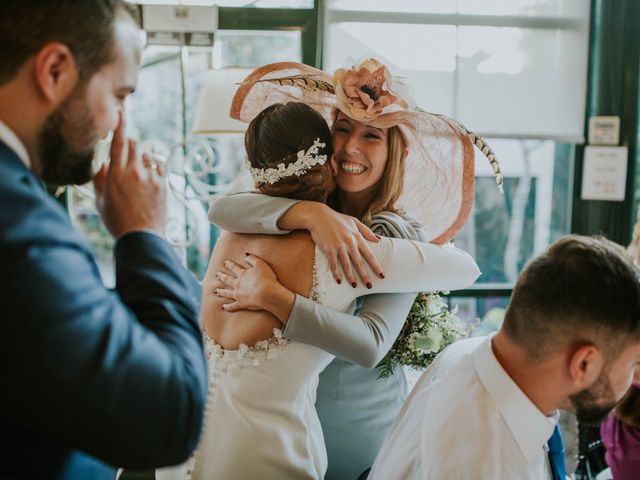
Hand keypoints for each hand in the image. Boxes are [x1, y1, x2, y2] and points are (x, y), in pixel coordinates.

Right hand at [93, 112, 166, 237]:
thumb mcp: (100, 201)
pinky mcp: (163, 184)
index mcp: (115, 174)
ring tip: (138, 176)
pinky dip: (155, 168)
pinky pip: (160, 167)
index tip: (122, 112)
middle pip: (135, 145)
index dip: (120, 125)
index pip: (118, 142)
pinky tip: (151, 179)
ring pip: (148, 156)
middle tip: (128, 155)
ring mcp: (151, 177)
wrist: (142, 236)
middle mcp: (134, 171)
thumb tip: (102, 165)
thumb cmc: (118, 222)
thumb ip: (100, 180)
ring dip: (143, 159)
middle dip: (131, 145)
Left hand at [215, 254, 280, 311]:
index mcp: (243, 274)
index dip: (230, 264)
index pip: (234, 268)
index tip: (225, 262)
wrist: (267, 294)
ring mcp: (238, 294)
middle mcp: (238, 284)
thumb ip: (252, 259)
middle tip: (217, 275)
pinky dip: (228, 307)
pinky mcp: (241, 304)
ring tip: (216, 291)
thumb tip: (245, 255)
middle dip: (222, 276)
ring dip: (221, 291)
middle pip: (228, 279)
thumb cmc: (266, 278)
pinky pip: (232, 306)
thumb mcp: (260, 264)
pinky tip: (224, 307)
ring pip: (227, 292)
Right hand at [305, 204, 383, 287]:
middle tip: (370, 286)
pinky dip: (336, 273)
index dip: (376, 266)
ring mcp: (339, 247)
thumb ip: (366, 231)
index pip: (369, 255)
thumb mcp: (354, 221)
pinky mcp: (328, 249)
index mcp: (357, 237)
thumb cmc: (337, 218)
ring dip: (351, 277)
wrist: (318, 216)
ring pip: (347, 265)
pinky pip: (333, 264)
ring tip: (354, 286)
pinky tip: (339, 281)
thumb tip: (379, 239)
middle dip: (365, 276)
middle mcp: (349, 243)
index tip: (381, 275)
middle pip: (359, 263)